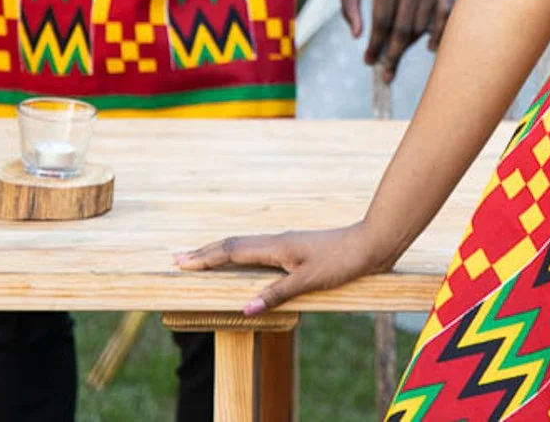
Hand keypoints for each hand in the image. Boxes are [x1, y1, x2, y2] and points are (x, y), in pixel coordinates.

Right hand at [174, 222, 391, 314]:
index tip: (180, 262)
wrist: (371, 243)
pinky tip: (241, 261)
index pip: (231, 251)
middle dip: (204, 252)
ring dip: (220, 251)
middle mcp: (276, 242)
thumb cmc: (342, 260)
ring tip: (201, 256)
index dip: (205, 257)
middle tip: (177, 257)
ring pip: (244, 246)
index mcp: (275, 247)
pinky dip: (239, 255)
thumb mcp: (309, 281)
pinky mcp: (295, 250)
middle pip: (232, 245)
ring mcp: (285, 244)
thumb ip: (276, 294)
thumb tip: (243, 308)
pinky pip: (257, 251)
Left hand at [338, 0, 451, 82]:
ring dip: (408, 46)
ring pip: (421, 27)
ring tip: (396, 55)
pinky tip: (429, 48)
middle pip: (403, 29)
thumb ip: (348, 6)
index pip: (382, 22)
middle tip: (386, 74)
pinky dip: (439, 34)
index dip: (375, 46)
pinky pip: (444, 16)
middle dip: (392, 55)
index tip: (368, 62)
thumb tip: (357, 35)